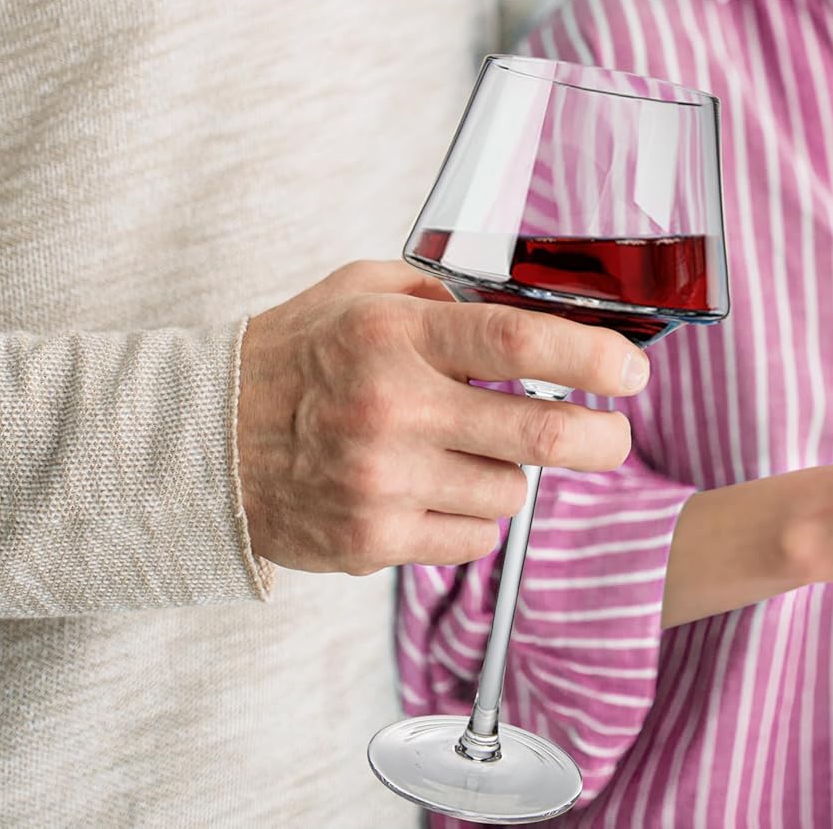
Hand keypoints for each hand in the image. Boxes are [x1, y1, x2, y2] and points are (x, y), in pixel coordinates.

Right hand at [236, 260, 647, 575]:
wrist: (202, 443)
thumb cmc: (295, 355)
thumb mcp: (360, 290)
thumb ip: (442, 294)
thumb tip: (528, 313)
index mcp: (394, 334)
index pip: (519, 343)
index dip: (592, 358)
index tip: (631, 370)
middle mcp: (392, 408)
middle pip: (540, 433)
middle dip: (601, 438)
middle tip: (614, 434)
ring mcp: (382, 482)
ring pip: (510, 492)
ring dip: (507, 472)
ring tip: (462, 451)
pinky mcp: (372, 542)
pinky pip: (472, 538)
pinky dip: (469, 517)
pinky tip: (432, 489)